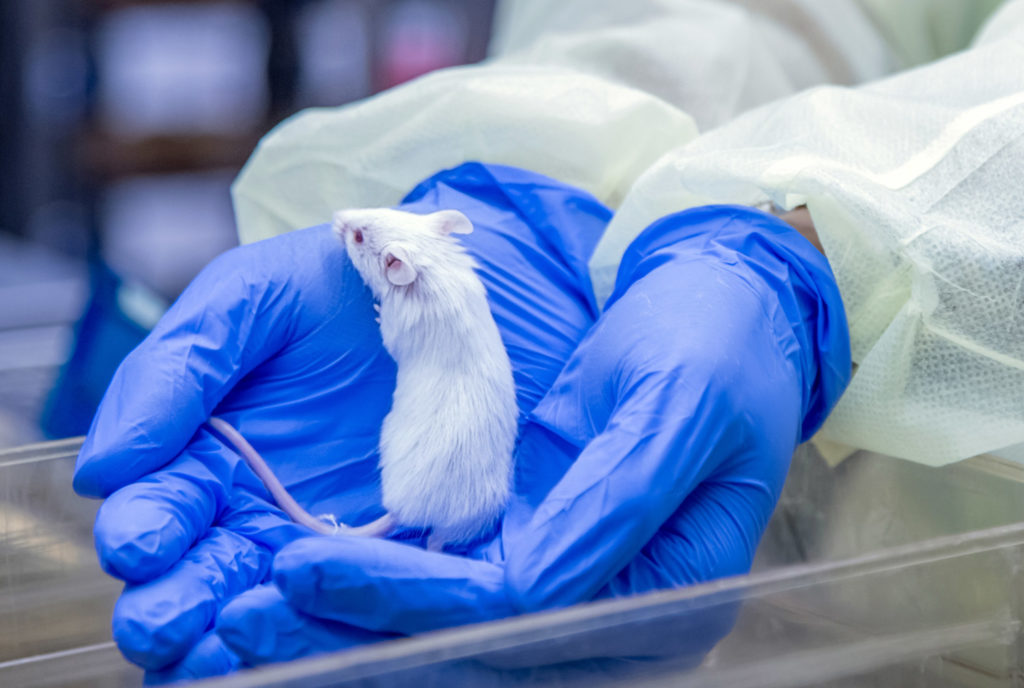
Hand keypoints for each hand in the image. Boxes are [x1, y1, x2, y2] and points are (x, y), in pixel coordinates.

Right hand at [73, 162, 611, 680]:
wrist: (421, 277)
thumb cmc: (321, 284)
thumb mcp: (239, 304)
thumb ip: (172, 374)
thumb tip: (102, 472)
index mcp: (202, 458)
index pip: (156, 512)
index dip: (141, 533)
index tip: (140, 544)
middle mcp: (252, 508)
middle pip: (198, 579)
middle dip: (172, 610)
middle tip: (164, 626)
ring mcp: (321, 532)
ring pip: (266, 606)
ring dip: (239, 635)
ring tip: (224, 646)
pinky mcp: (392, 539)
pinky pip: (356, 594)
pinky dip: (328, 620)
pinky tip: (305, 629)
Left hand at [207, 206, 850, 671]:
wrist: (728, 308)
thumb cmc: (718, 345)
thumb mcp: (677, 405)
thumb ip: (613, 500)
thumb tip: (523, 589)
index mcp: (667, 592)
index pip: (520, 614)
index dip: (410, 598)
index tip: (303, 563)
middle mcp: (614, 608)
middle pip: (472, 637)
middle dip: (360, 621)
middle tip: (244, 610)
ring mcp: (574, 578)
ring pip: (451, 619)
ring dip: (356, 612)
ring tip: (251, 604)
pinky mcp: (541, 539)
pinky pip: (453, 574)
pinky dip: (383, 575)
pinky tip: (313, 567)